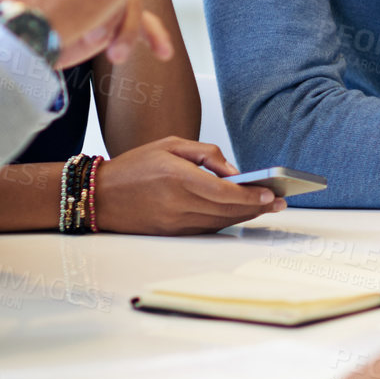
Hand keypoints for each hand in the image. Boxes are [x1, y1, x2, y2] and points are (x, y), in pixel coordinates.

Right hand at [95, 138, 285, 234]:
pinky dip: (226, 222)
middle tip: (279, 203)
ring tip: (266, 208)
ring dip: (245, 217)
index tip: (271, 194)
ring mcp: (175, 223)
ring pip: (221, 223)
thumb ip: (206, 154)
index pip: (225, 192)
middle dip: (257, 208)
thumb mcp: (170, 144)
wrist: (100, 196)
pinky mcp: (172, 234)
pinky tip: (240, 215)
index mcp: (178, 177)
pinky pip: (207, 229)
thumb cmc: (134, 166)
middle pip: (228, 211)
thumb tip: (235, 172)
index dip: (251, 196)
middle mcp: (178, 203)